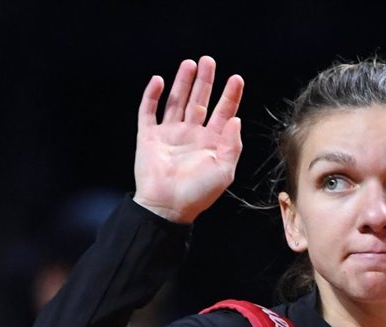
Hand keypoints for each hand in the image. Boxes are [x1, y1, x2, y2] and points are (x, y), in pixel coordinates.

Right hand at [133, 56, 243, 222]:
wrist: (167, 207)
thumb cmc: (198, 193)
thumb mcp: (224, 170)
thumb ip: (232, 145)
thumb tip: (236, 119)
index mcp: (211, 143)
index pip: (223, 113)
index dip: (230, 96)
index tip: (237, 78)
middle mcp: (191, 136)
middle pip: (200, 101)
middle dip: (205, 81)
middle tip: (209, 61)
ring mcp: (170, 135)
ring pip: (177, 102)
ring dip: (182, 83)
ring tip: (189, 64)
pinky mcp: (149, 137)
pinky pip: (149, 112)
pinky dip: (152, 96)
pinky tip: (158, 80)